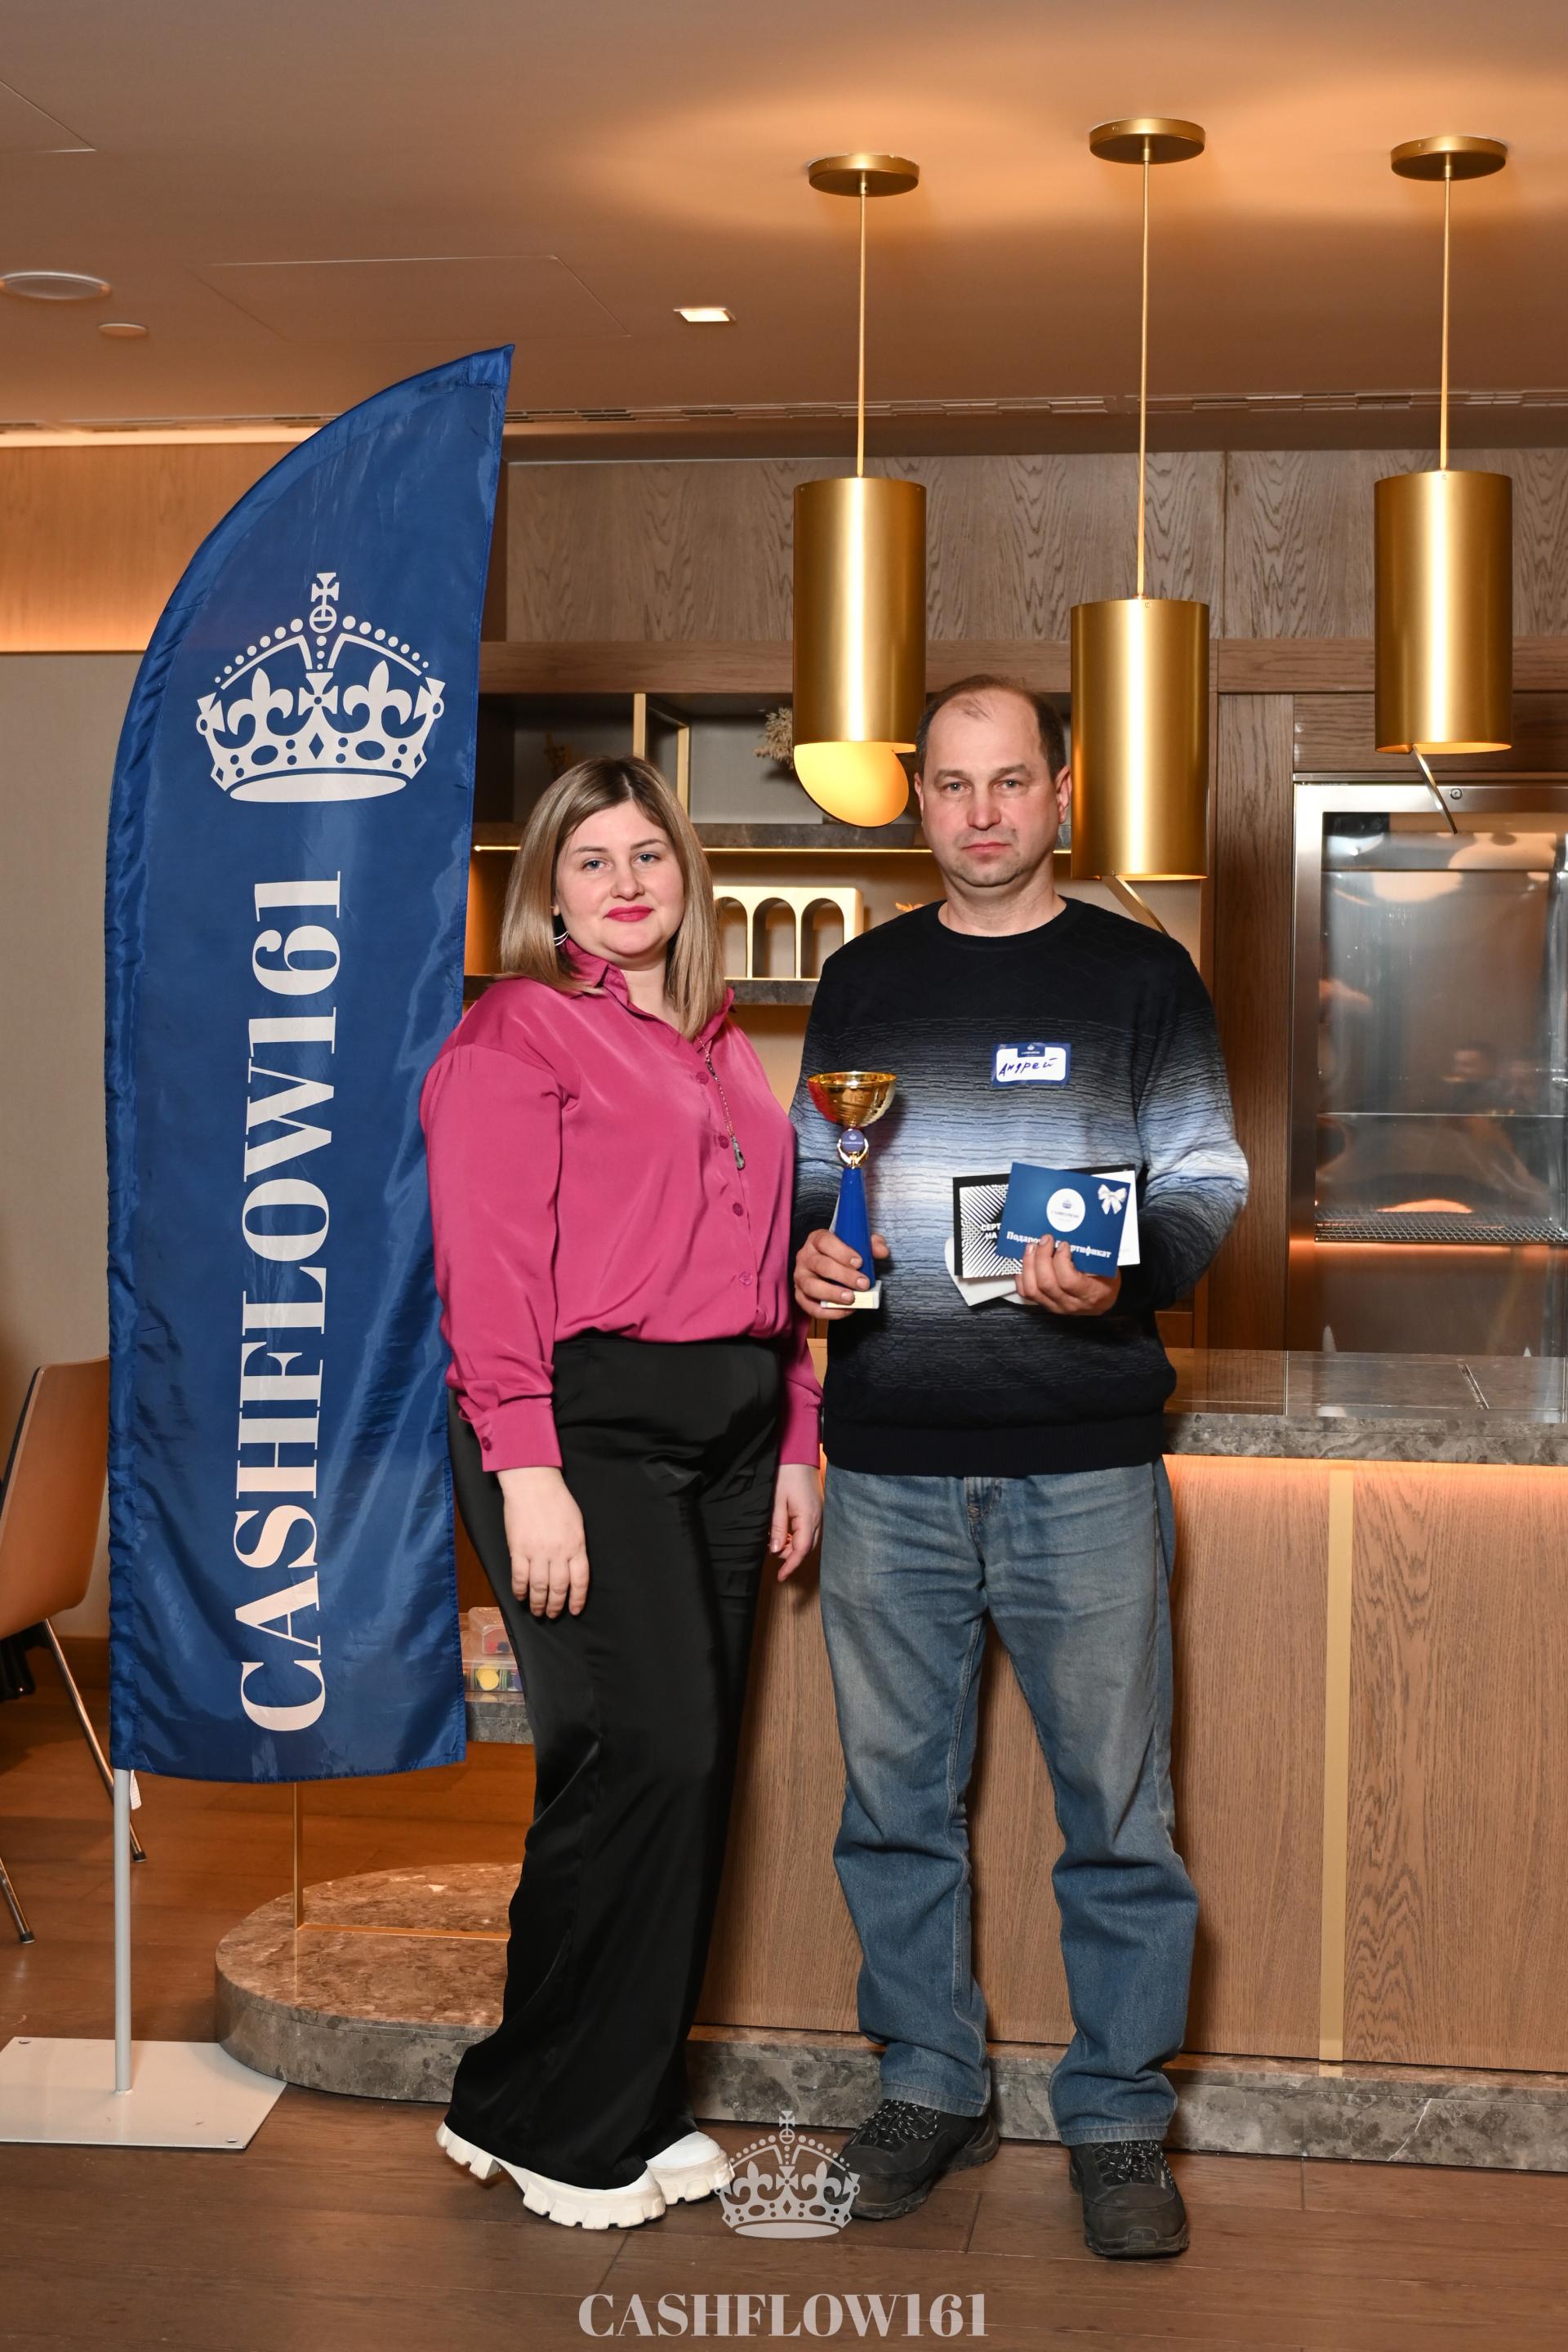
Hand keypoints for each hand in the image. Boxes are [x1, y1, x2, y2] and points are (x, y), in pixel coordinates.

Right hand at [495, 1466, 589, 1616]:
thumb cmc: (557, 1499)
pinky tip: (520, 1597)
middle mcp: (558, 1552)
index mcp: (576, 1545)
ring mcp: (537, 1552)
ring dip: (538, 1603)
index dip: (578, 1598)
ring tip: (537, 1611)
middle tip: (553, 1615)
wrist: (533, 1484)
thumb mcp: (577, 1522)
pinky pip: (519, 1576)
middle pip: (559, 1588)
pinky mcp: (518, 1549)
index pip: (580, 1580)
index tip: (575, 1610)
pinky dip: (519, 1590)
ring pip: (539, 1586)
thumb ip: (576, 1545)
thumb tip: (573, 1565)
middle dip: (556, 1605)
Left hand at [769, 1461, 822, 1579]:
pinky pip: (810, 1530)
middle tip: (773, 1554)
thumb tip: (776, 1550)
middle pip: (807, 1548)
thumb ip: (778, 1528)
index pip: (801, 1550)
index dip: (791, 1565)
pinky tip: (786, 1533)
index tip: (781, 1576)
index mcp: (808, 1517)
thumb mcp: (777, 1502)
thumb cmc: (786, 1475)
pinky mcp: (817, 1509)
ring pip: (809, 1540)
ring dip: (794, 1546)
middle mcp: (818, 1518)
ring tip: (777, 1543)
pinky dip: (798, 1537)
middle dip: (792, 1556)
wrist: (799, 1455)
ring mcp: (820, 1514)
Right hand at [794, 1227, 890, 1318]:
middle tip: (863, 1283)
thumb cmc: (842, 1254)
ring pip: (812, 1286)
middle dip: (844, 1276)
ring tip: (851, 1298)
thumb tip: (882, 1252)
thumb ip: (871, 1245)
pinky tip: (846, 1311)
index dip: (842, 1252)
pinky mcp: (800, 1296)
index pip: (825, 1241)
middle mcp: (805, 1257)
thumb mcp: (858, 1244)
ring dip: (832, 1293)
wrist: (828, 1266)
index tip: (859, 1262)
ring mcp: (800, 1277)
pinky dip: (828, 1312)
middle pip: (821, 1265)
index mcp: (817, 1240)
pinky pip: (810, 1307)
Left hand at [1014, 1237, 1121, 1316]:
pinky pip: (1027, 1293)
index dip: (1061, 1260)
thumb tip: (1072, 1234)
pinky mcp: (1046, 1305)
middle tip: (1044, 1240)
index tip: (1063, 1244)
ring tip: (1032, 1248)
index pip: (1068, 1280)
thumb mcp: (1106, 1267)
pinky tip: (1026, 1262)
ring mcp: (1056, 1306)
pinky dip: (1023, 1275)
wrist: (1102, 1300)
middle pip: (1047, 1283)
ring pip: (1033, 1289)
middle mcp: (1071, 1303)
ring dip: (1028, 1265)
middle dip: (1041, 1257)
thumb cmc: (1106, 1281)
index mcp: (1090, 1293)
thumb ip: (1091, 1255)